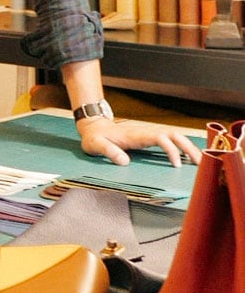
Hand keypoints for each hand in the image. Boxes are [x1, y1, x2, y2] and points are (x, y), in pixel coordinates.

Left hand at [77, 117, 201, 166]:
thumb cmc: (94, 137)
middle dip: (188, 147)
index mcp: (136, 135)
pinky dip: (180, 146)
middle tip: (200, 163)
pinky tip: (186, 157)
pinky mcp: (148, 137)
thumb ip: (108, 151)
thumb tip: (124, 162)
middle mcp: (145, 132)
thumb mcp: (96, 145)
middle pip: (173, 134)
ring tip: (198, 161)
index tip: (176, 164)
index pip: (160, 138)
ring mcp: (148, 134)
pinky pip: (169, 139)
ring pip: (174, 135)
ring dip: (187, 146)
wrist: (93, 127)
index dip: (171, 150)